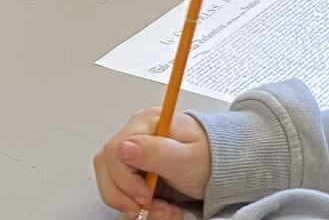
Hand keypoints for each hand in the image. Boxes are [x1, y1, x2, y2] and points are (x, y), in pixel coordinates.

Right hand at [93, 107, 210, 219]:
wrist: (221, 167)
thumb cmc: (209, 157)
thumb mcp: (187, 156)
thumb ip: (156, 151)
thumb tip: (123, 148)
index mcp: (147, 122)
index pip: (115, 150)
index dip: (125, 179)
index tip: (145, 196)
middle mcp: (136, 133)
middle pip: (106, 165)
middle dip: (124, 194)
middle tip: (148, 204)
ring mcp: (133, 150)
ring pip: (109, 179)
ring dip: (128, 201)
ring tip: (157, 206)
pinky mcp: (134, 168)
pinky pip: (120, 188)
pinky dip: (134, 203)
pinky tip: (156, 204)